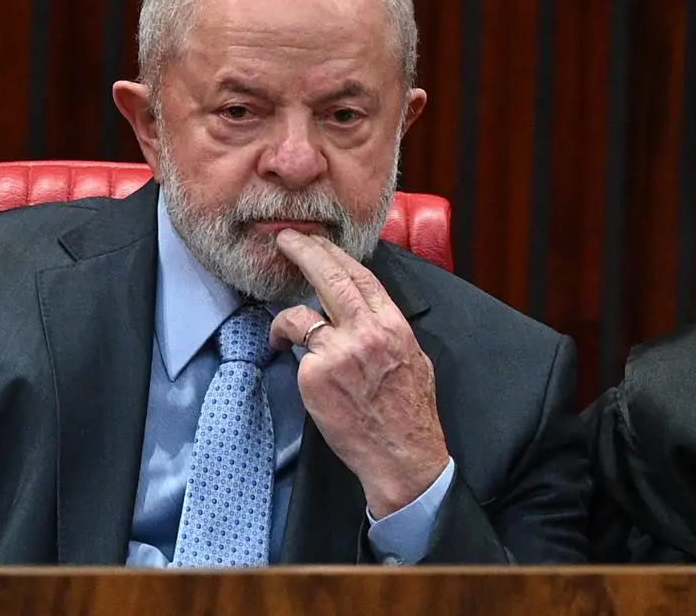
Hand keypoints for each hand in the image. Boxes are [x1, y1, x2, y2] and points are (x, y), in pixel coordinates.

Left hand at [269, 230, 450, 516]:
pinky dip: (298, 363)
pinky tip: (306, 381)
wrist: (402, 455)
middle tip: (287, 240)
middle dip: (305, 252)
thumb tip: (368, 314)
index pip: (361, 275)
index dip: (335, 253)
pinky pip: (300, 357)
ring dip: (285, 319)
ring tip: (280, 330)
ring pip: (301, 317)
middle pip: (330, 277)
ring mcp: (339, 353)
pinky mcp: (316, 376)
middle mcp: (366, 332)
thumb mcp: (414, 358)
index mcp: (393, 325)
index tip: (318, 241)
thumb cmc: (410, 413)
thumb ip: (387, 330)